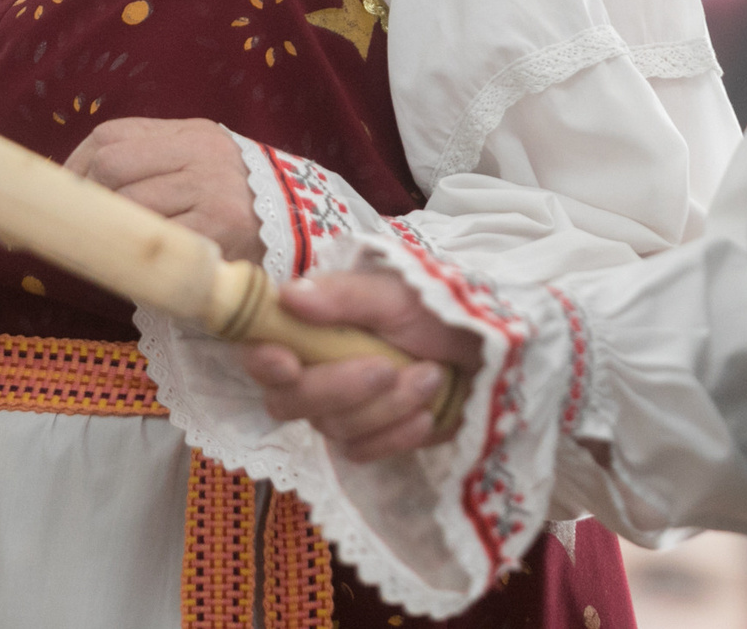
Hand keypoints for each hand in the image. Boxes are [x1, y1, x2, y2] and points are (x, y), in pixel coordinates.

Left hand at [63, 117, 264, 262]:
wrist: (303, 233)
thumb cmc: (236, 206)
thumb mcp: (200, 167)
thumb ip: (150, 165)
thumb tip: (71, 186)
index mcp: (191, 133)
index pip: (111, 135)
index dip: (75, 166)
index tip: (64, 195)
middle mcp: (202, 153)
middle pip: (112, 165)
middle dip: (89, 198)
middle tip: (91, 226)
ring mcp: (212, 189)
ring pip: (130, 203)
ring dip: (115, 231)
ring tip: (120, 246)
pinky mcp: (220, 229)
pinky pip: (158, 239)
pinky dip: (141, 254)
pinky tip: (145, 264)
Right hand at [242, 270, 485, 461]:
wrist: (488, 352)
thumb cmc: (437, 311)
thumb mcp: (396, 294)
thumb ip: (343, 297)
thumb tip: (288, 296)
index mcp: (309, 326)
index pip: (258, 349)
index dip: (262, 361)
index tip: (287, 363)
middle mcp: (312, 370)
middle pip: (288, 401)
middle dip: (338, 388)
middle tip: (387, 367)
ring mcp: (337, 409)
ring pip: (331, 428)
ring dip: (385, 407)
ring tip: (431, 375)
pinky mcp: (367, 439)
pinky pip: (361, 452)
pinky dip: (396, 435)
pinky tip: (427, 415)